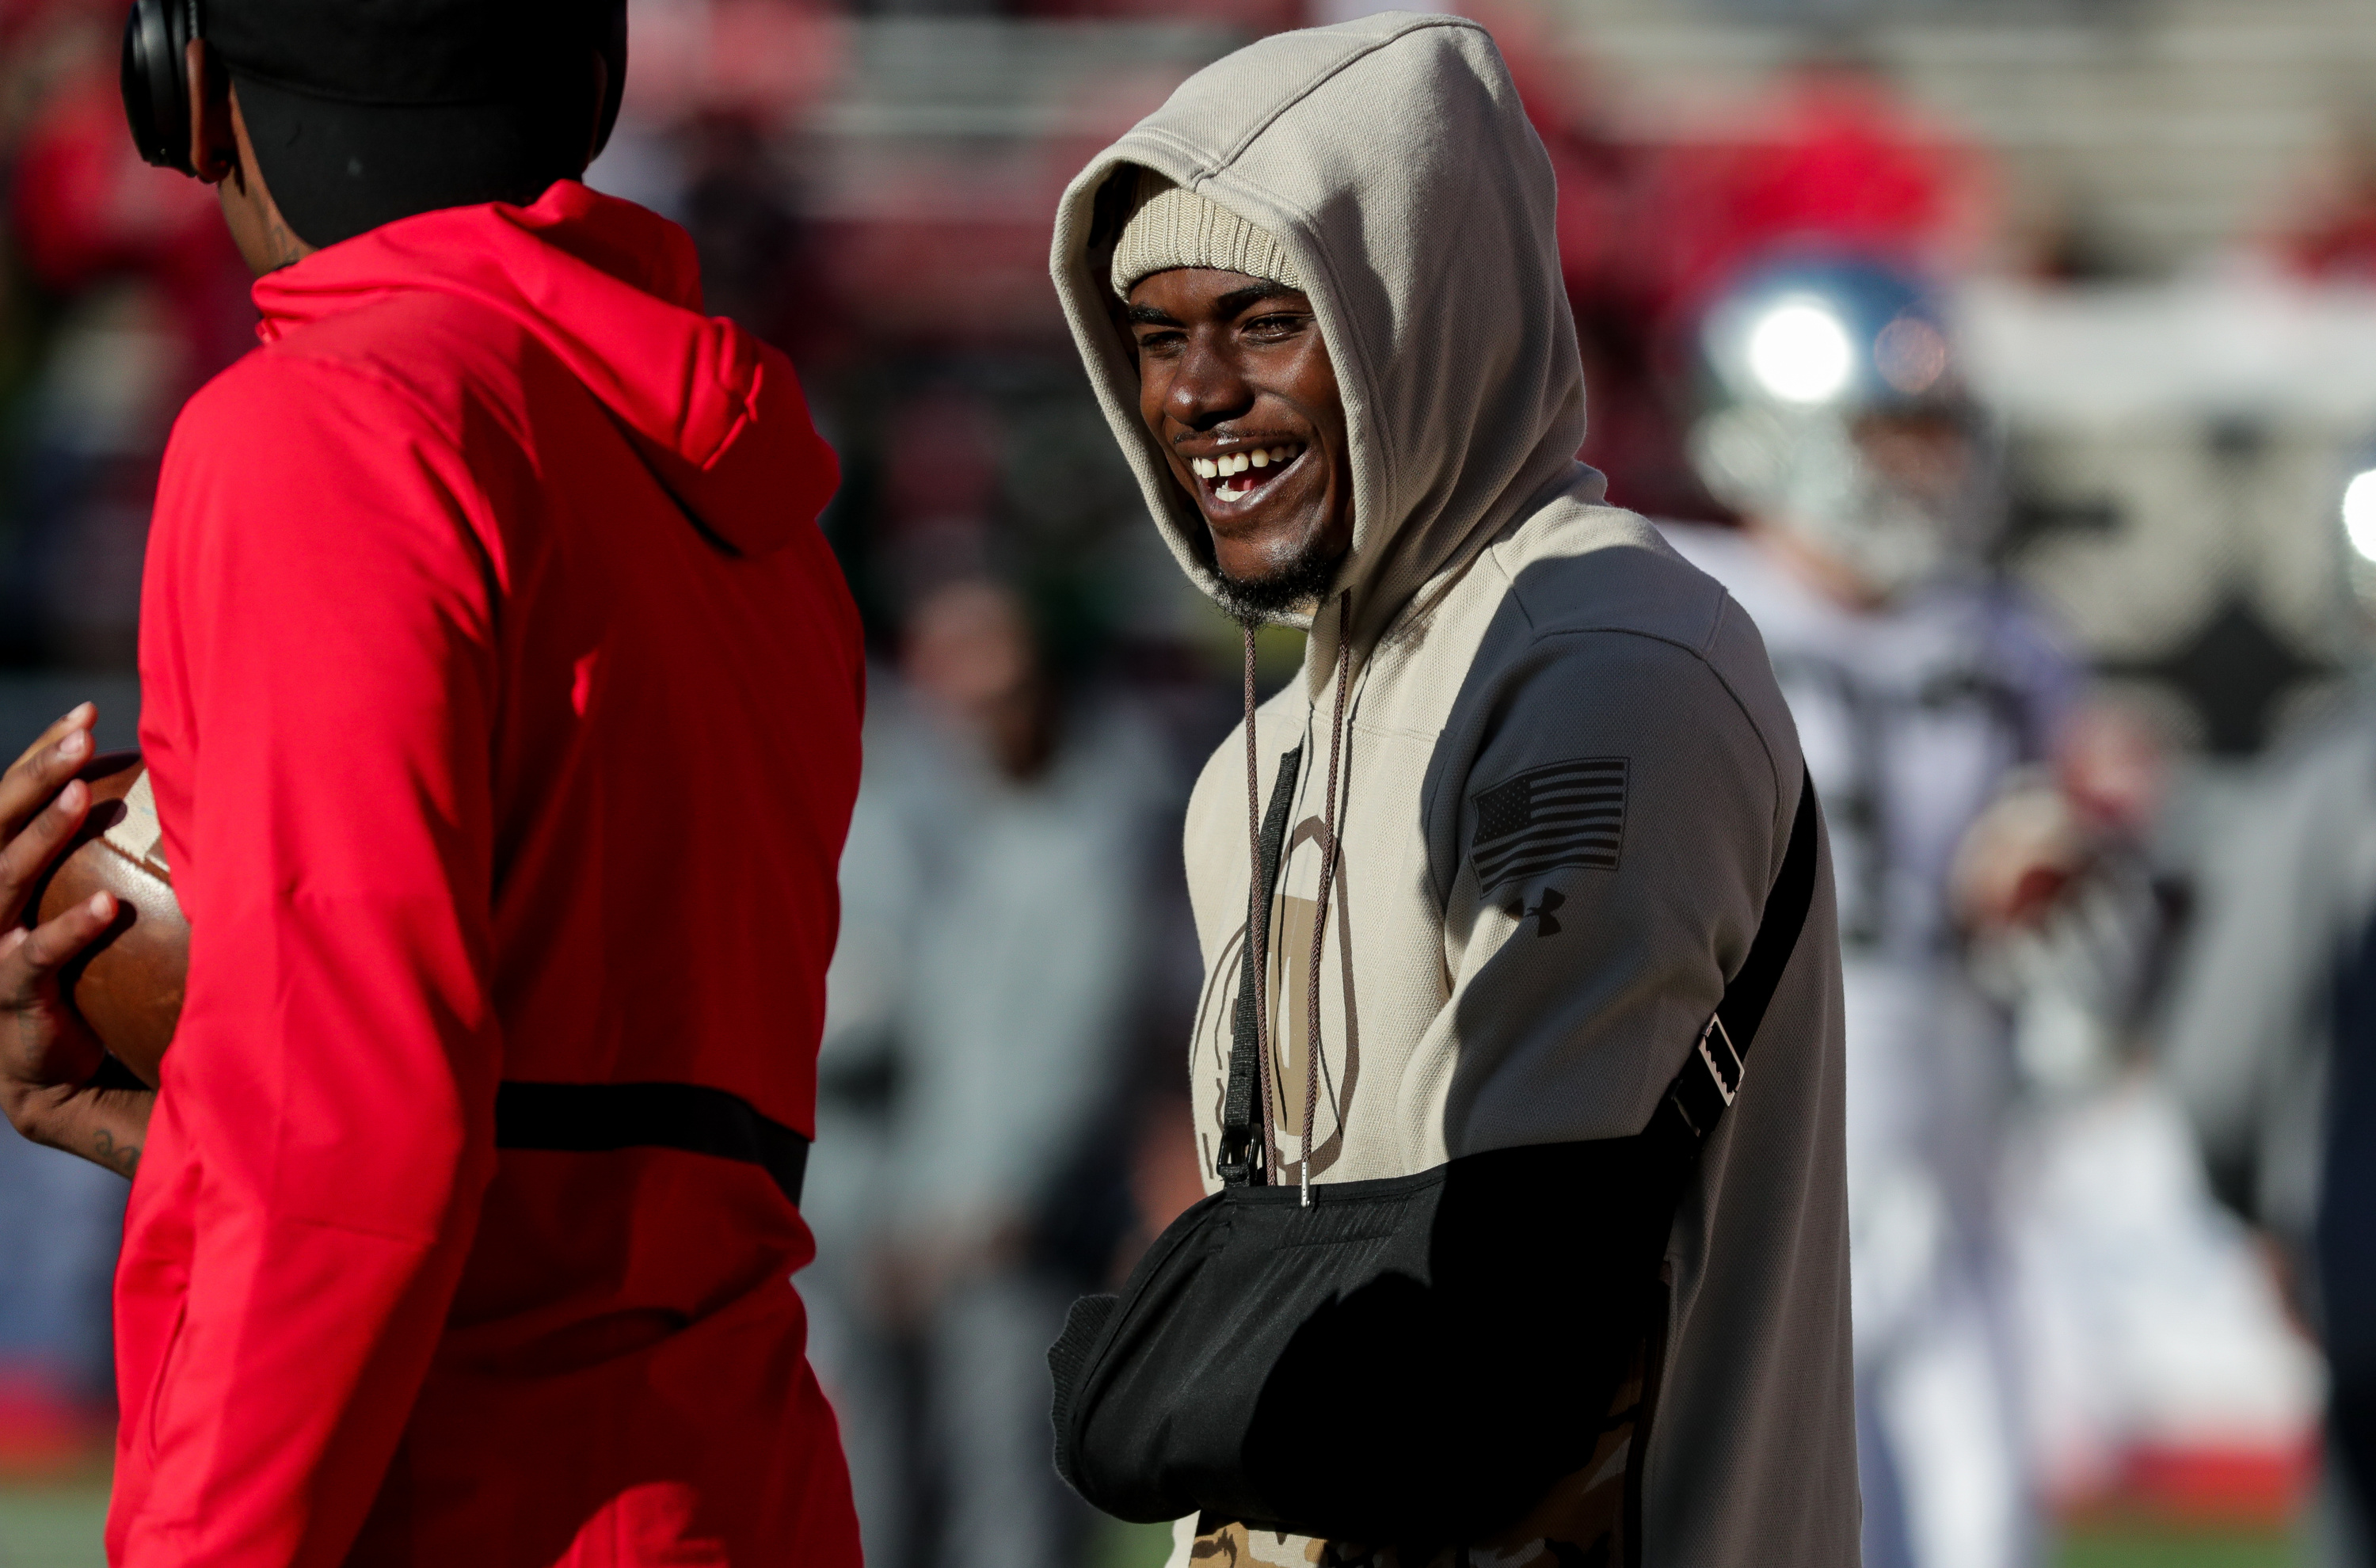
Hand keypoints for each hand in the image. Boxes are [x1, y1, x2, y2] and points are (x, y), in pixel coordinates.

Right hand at [0, 706, 153, 1175]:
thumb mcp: (99, 911)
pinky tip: (108, 905)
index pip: (13, 801)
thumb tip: (194, 798)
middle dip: (37, 777)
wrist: (55, 1072)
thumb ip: (124, 862)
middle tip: (79, 737)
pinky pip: (36, 959)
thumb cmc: (84, 977)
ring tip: (82, 797)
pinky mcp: (11, 999)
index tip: (87, 711)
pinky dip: (69, 930)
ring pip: (4, 881)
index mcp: (4, 876)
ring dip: (42, 836)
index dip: (42, 755)